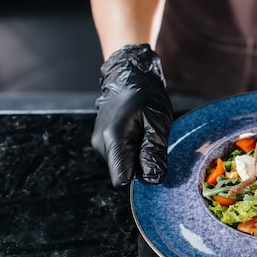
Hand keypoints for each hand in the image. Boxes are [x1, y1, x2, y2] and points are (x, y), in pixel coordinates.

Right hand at [91, 44, 172, 187]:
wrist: (129, 76)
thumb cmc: (146, 97)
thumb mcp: (157, 124)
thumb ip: (153, 152)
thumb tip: (153, 179)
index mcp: (113, 139)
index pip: (121, 179)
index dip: (140, 180)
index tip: (153, 167)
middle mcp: (100, 143)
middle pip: (122, 173)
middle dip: (141, 167)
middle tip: (153, 144)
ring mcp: (99, 142)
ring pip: (121, 165)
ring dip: (137, 157)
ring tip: (145, 135)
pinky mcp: (102, 141)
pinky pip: (119, 156)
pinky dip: (131, 151)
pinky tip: (138, 134)